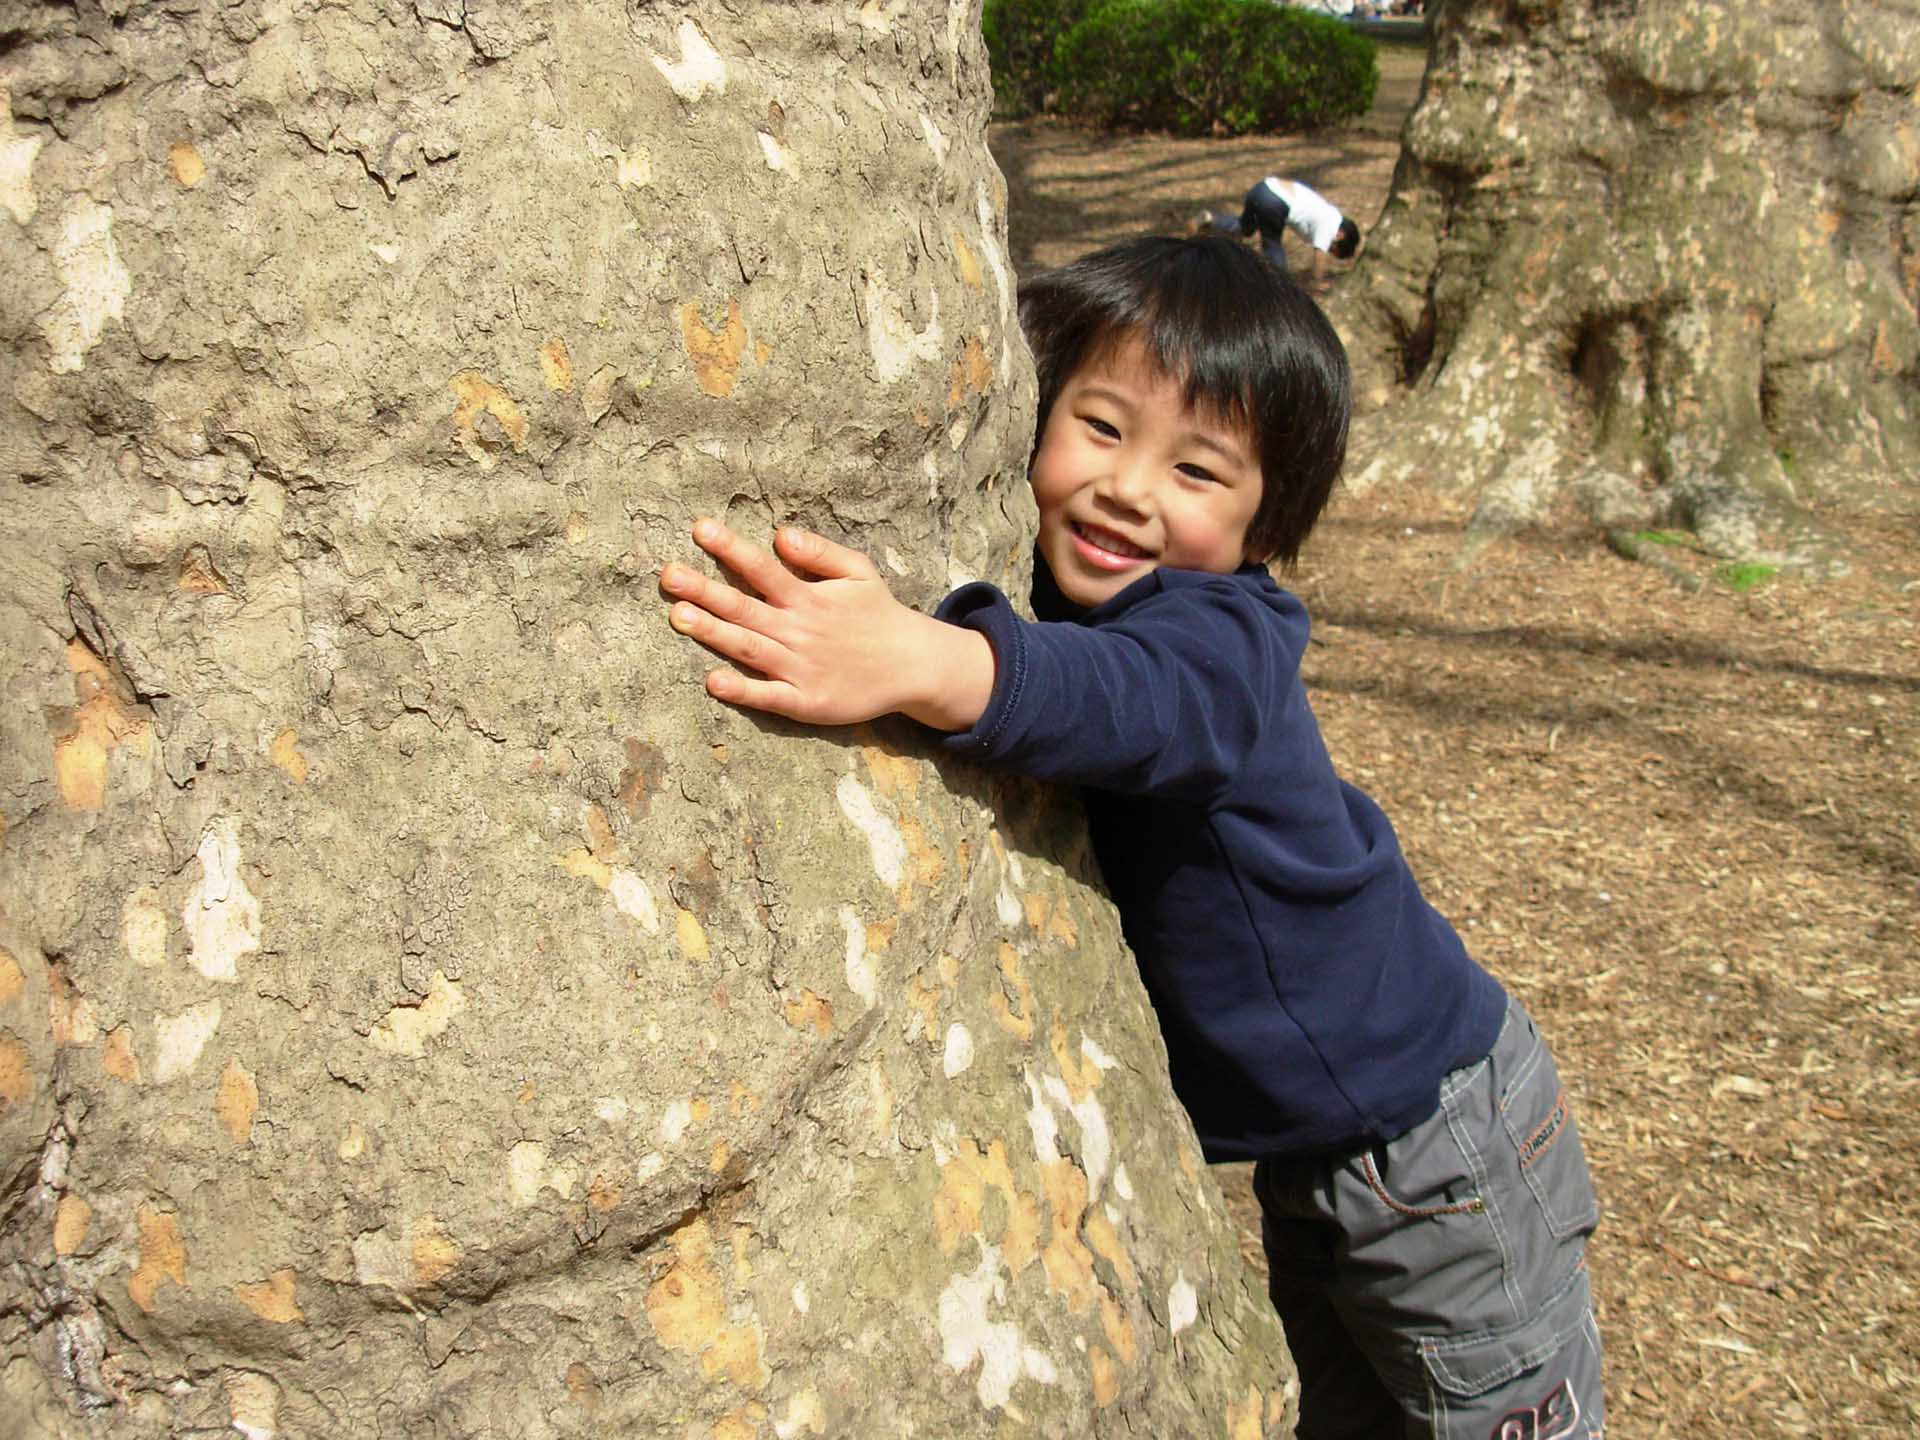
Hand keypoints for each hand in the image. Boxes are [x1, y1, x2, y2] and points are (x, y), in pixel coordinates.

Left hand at [659, 518, 994, 730]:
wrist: (913, 666)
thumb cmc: (879, 615)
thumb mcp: (859, 571)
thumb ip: (820, 553)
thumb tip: (781, 534)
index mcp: (809, 598)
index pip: (762, 569)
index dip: (730, 548)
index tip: (699, 528)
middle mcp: (799, 631)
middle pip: (744, 607)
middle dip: (704, 589)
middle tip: (668, 574)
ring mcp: (801, 669)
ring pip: (748, 648)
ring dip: (712, 633)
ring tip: (677, 615)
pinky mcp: (807, 702)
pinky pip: (769, 697)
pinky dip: (743, 691)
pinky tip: (713, 682)